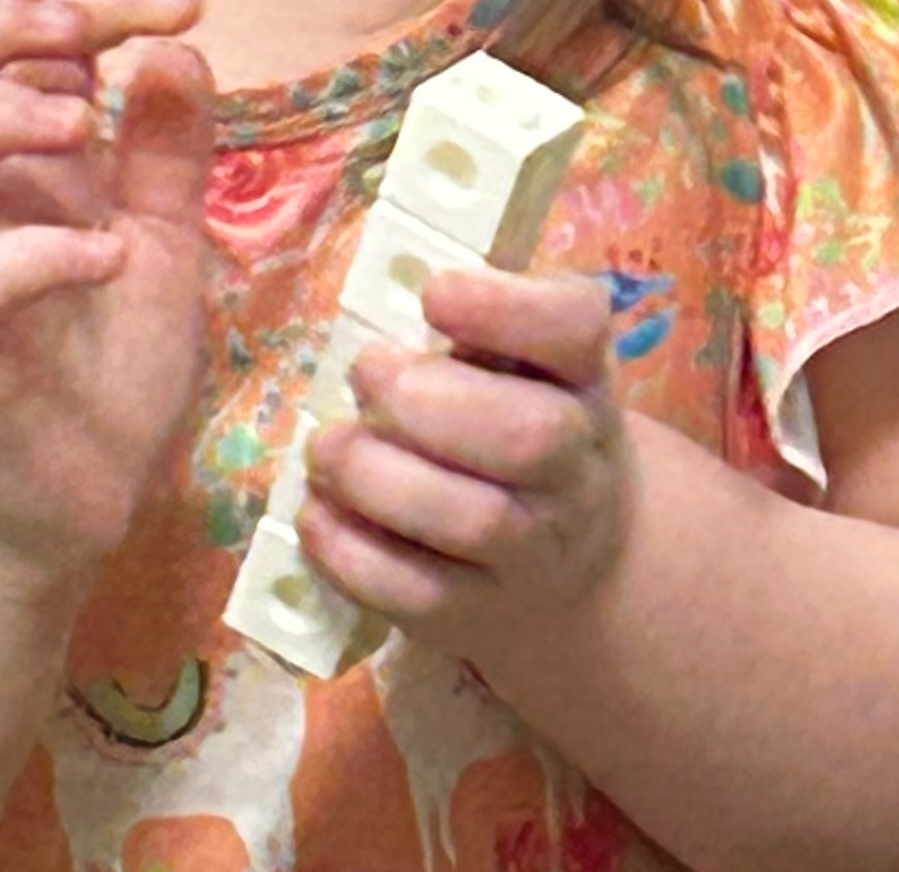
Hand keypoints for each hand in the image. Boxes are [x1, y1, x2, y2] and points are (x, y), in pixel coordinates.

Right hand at [0, 0, 217, 596]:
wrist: (66, 510)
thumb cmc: (104, 371)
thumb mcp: (164, 242)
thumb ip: (165, 150)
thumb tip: (176, 44)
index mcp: (19, 164)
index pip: (7, 38)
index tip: (179, 3)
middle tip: (78, 36)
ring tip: (80, 124)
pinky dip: (37, 254)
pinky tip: (109, 256)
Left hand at [296, 269, 635, 664]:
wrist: (572, 564)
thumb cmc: (517, 426)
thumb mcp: (521, 365)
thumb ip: (470, 324)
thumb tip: (382, 285)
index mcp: (581, 377)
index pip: (576, 327)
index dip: (505, 308)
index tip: (434, 294)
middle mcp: (576, 465)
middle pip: (527, 436)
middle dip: (424, 402)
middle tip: (365, 375)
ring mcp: (533, 550)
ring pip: (471, 520)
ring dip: (377, 477)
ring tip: (328, 447)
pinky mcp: (476, 614)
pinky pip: (414, 592)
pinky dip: (350, 551)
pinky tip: (317, 512)